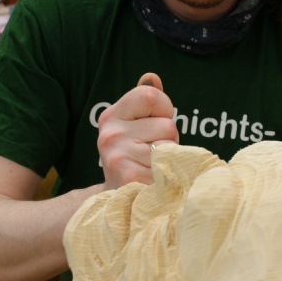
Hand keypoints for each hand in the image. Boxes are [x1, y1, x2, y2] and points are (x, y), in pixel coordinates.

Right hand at [97, 72, 177, 189]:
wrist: (119, 203)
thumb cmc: (137, 160)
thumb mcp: (139, 127)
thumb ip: (147, 102)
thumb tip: (152, 77)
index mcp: (111, 117)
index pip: (150, 95)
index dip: (164, 110)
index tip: (156, 126)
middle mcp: (110, 134)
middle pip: (167, 125)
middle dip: (169, 141)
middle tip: (153, 156)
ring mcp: (118, 156)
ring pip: (171, 148)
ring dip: (170, 161)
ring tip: (153, 170)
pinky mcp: (129, 178)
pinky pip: (169, 169)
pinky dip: (169, 178)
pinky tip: (153, 183)